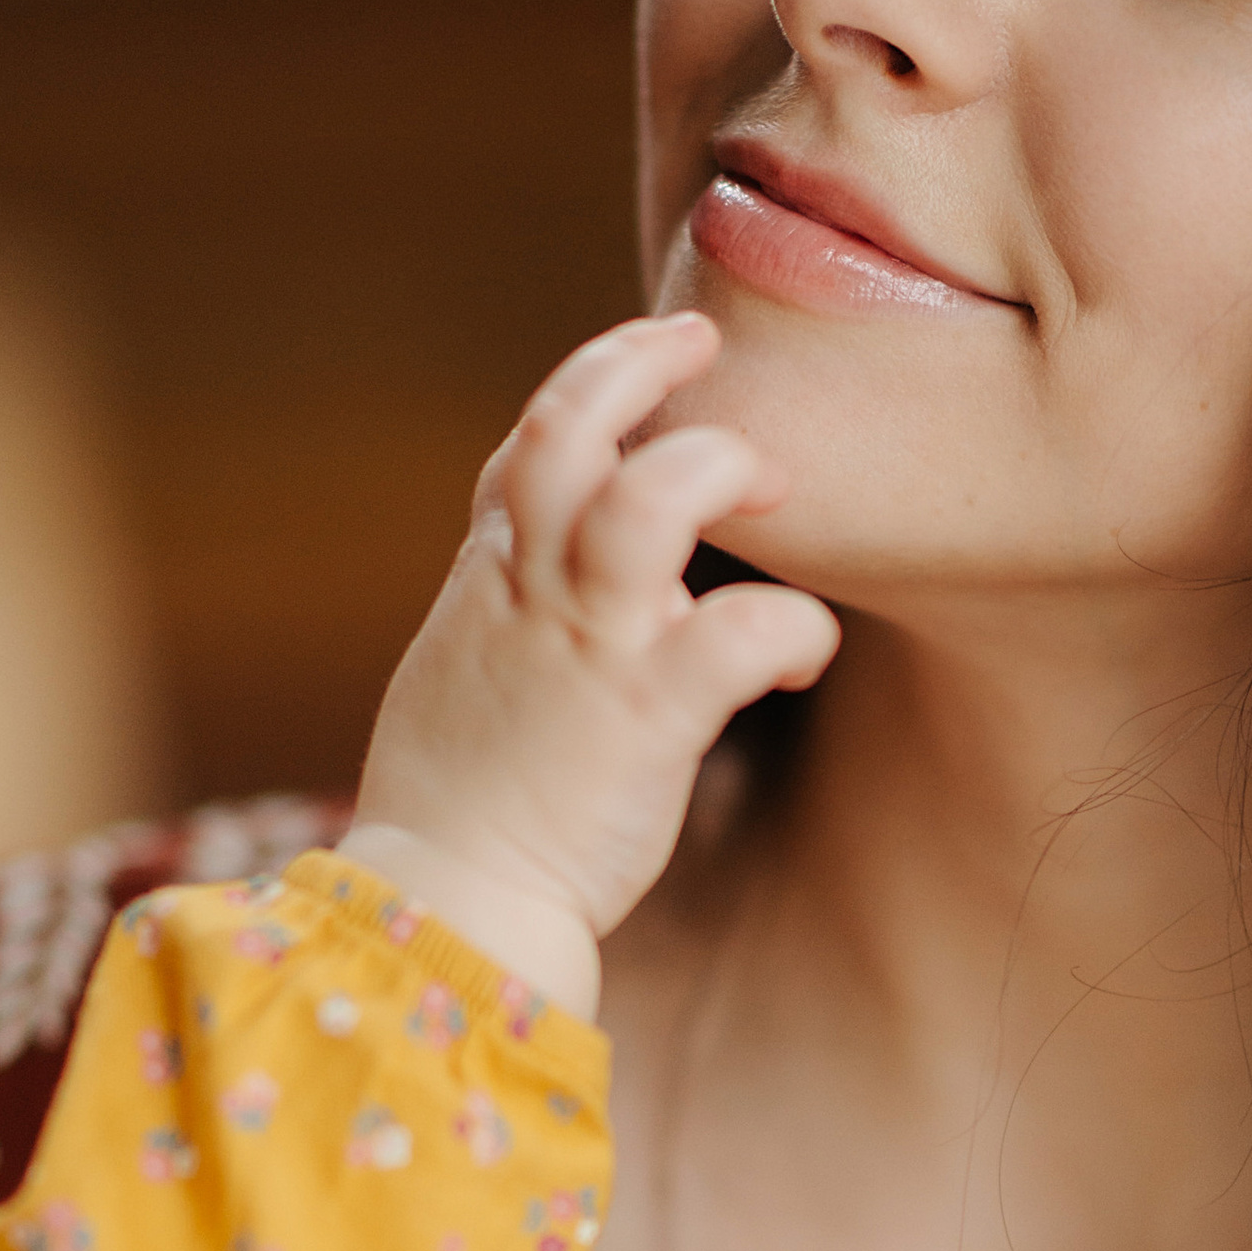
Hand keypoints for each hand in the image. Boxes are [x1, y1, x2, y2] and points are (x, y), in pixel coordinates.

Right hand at [342, 313, 838, 1014]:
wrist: (446, 903)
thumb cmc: (457, 810)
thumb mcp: (464, 679)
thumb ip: (516, 614)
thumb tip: (576, 590)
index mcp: (488, 584)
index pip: (530, 446)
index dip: (593, 385)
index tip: (654, 357)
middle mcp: (532, 594)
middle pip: (569, 425)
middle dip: (642, 364)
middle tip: (708, 347)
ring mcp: (588, 648)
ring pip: (651, 496)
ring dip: (721, 465)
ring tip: (773, 484)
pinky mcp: (647, 718)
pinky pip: (743, 630)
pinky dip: (796, 625)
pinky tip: (806, 651)